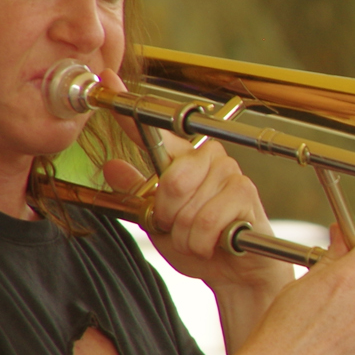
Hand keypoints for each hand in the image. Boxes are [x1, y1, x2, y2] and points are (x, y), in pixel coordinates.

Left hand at [98, 75, 288, 297]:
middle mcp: (209, 157)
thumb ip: (138, 193)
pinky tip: (215, 243)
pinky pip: (206, 222)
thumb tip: (112, 166)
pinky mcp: (245, 194)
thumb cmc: (203, 243)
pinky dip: (202, 242)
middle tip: (181, 226)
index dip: (128, 107)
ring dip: (186, 235)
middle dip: (169, 215)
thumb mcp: (160, 220)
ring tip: (200, 238)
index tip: (109, 81)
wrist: (238, 273)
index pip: (152, 129)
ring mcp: (230, 173)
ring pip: (186, 207)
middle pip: (170, 181)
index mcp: (185, 158)